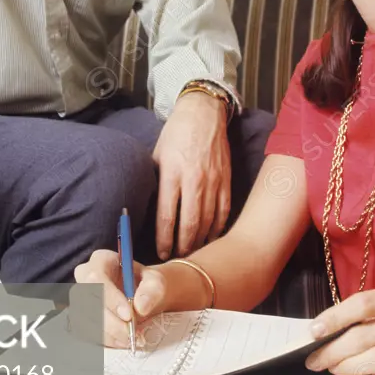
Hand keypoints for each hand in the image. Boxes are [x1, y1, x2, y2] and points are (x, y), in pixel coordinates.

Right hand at [74, 249, 168, 348]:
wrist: (144, 298)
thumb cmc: (147, 285)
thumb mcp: (156, 282)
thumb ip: (152, 290)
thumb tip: (140, 306)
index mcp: (100, 260)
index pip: (96, 278)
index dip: (110, 298)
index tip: (128, 315)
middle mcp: (84, 278)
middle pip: (88, 301)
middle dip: (110, 321)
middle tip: (131, 333)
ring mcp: (80, 299)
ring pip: (86, 320)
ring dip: (109, 334)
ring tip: (131, 339)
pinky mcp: (81, 317)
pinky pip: (88, 332)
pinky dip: (107, 340)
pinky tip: (123, 341)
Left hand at [152, 92, 230, 259]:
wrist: (203, 114)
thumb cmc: (176, 135)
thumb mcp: (156, 155)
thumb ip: (155, 182)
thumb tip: (147, 209)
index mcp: (172, 174)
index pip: (167, 216)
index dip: (164, 239)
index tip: (162, 253)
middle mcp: (194, 180)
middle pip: (190, 224)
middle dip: (183, 247)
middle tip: (178, 260)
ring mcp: (213, 182)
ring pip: (208, 222)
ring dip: (200, 241)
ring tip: (192, 254)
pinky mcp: (227, 181)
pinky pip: (223, 212)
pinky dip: (217, 228)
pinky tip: (211, 238)